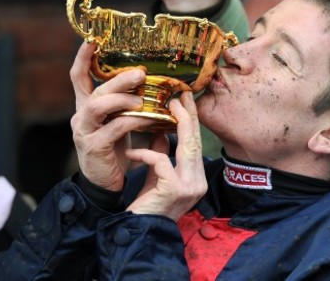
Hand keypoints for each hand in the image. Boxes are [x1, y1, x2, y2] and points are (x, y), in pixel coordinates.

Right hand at [69, 42, 154, 191]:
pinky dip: (130, 121)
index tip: (93, 39)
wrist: (104, 185)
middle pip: (95, 89)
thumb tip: (157, 90)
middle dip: (117, 79)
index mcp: (86, 107)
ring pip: (98, 105)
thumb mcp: (122, 126)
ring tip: (142, 99)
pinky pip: (112, 128)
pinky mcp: (93, 147)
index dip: (83, 57)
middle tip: (140, 73)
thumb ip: (132, 108)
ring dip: (122, 98)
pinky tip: (145, 119)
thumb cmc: (115, 152)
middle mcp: (81, 116)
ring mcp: (84, 131)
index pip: (79, 77)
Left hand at [125, 91, 206, 220]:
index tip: (184, 101)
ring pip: (186, 147)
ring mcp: (190, 187)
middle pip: (195, 142)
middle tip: (179, 96)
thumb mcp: (156, 177)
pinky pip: (160, 160)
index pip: (195, 144)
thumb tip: (161, 132)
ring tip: (164, 109)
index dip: (192, 121)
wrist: (139, 233)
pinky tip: (131, 152)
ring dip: (174, 125)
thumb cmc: (147, 206)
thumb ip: (161, 156)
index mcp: (195, 178)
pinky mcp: (175, 189)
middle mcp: (198, 182)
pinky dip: (145, 153)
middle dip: (188, 116)